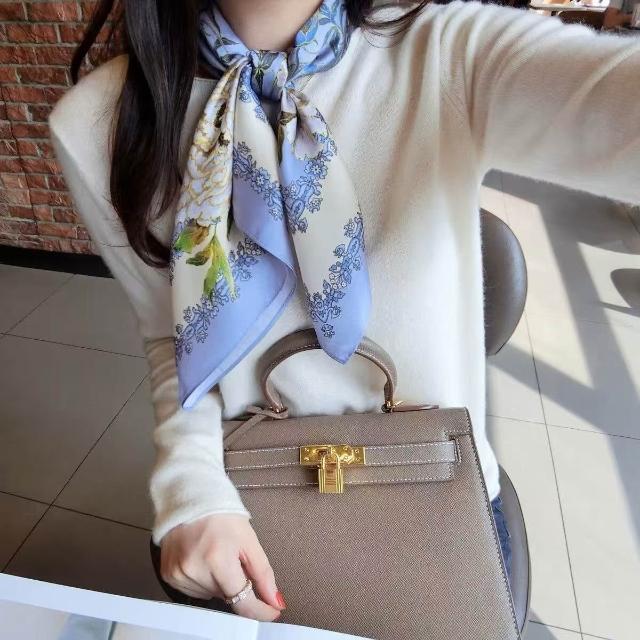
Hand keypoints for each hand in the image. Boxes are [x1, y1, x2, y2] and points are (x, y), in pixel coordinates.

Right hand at [160, 514, 285, 621]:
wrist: (190, 498)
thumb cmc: (223, 515)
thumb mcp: (249, 540)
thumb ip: (263, 574)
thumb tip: (275, 603)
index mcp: (218, 559)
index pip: (241, 600)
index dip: (259, 610)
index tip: (271, 611)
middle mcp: (194, 570)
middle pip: (226, 596)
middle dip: (236, 583)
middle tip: (234, 558)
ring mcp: (178, 574)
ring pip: (210, 595)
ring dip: (218, 583)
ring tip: (216, 555)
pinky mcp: (167, 575)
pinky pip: (193, 590)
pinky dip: (203, 581)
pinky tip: (202, 559)